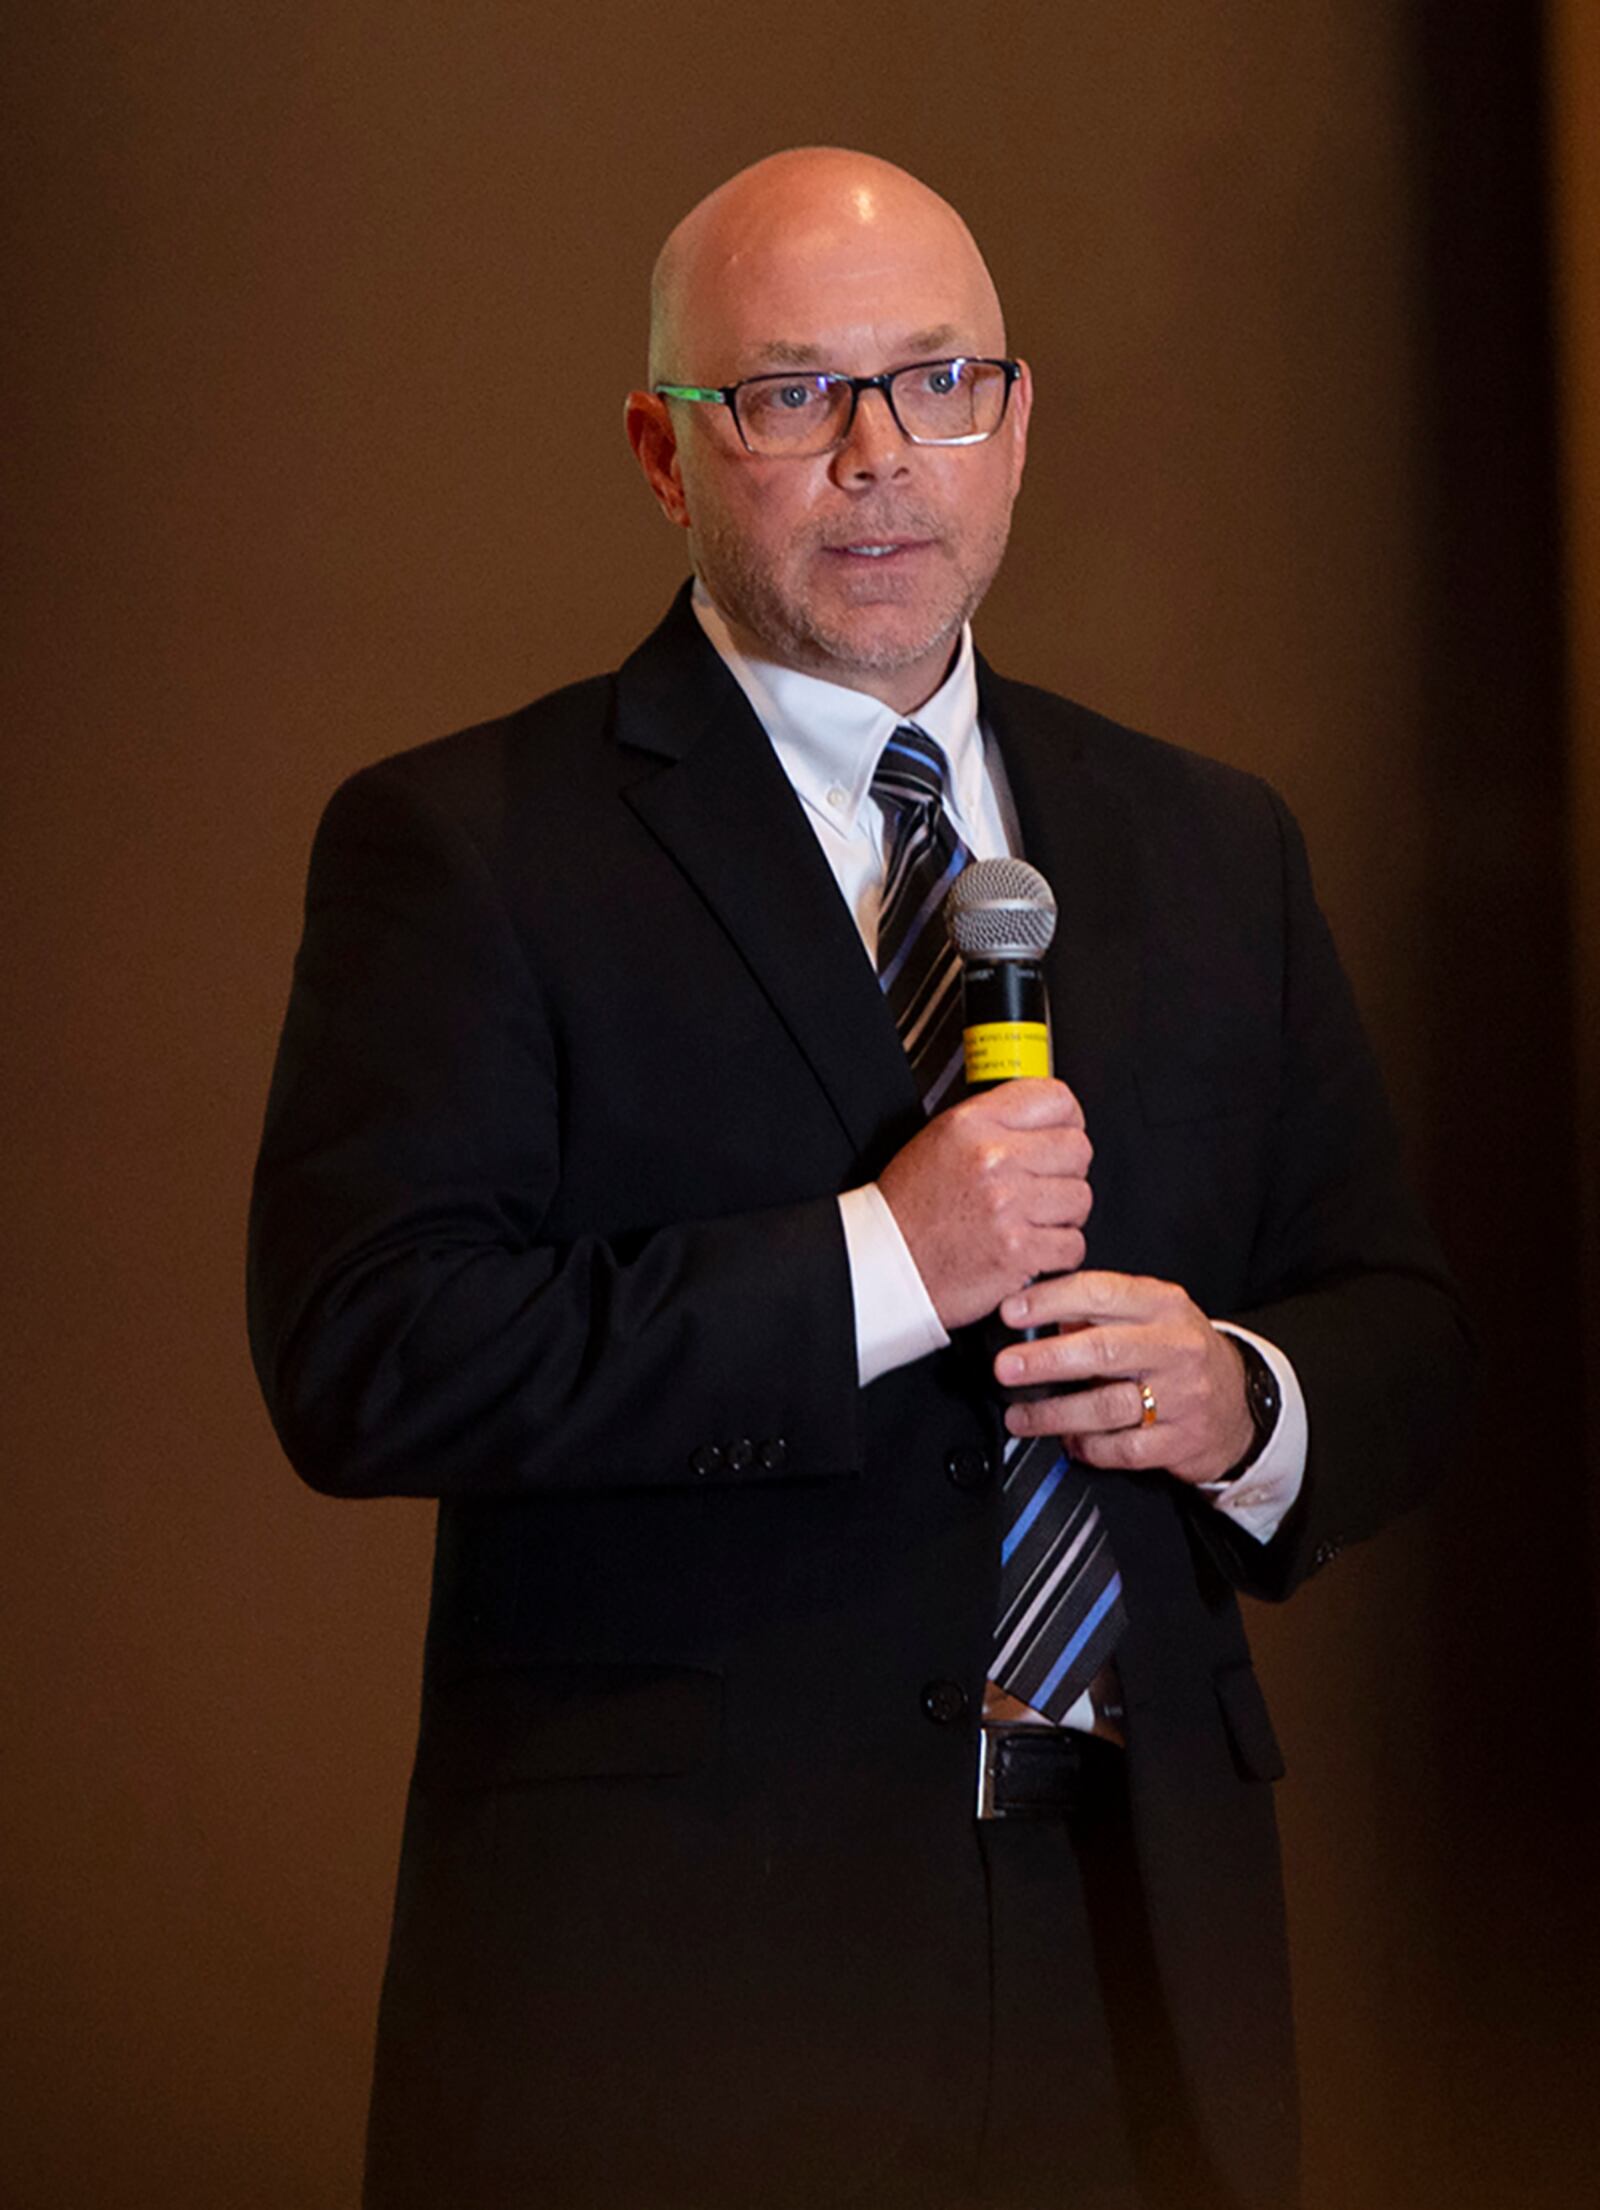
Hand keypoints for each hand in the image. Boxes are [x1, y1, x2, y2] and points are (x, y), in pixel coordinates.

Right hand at [876, 1079, 1092, 1330]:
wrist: (886, 1263)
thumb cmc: (910, 1208)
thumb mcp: (940, 1140)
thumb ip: (994, 1123)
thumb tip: (1045, 1119)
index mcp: (972, 1124)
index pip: (1057, 1099)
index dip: (1068, 1119)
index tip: (1062, 1134)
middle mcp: (992, 1159)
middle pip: (1078, 1148)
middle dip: (1067, 1170)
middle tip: (1043, 1186)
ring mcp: (1008, 1205)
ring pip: (1081, 1197)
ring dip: (1063, 1214)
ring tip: (1032, 1220)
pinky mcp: (1019, 1251)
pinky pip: (1073, 1244)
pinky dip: (1058, 1252)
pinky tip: (1030, 1248)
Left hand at [992, 1270, 1252, 1485]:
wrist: (1240, 1402)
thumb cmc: (1177, 1352)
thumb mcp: (1149, 1315)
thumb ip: (1099, 1312)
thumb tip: (1038, 1316)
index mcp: (1163, 1305)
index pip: (1101, 1294)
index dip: (1050, 1301)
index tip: (1010, 1312)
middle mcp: (1176, 1347)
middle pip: (1102, 1351)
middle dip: (1046, 1360)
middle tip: (1006, 1368)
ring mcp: (1183, 1396)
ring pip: (1108, 1406)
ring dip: (1054, 1414)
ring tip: (1019, 1417)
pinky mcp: (1183, 1441)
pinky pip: (1124, 1449)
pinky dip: (1089, 1448)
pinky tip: (1068, 1443)